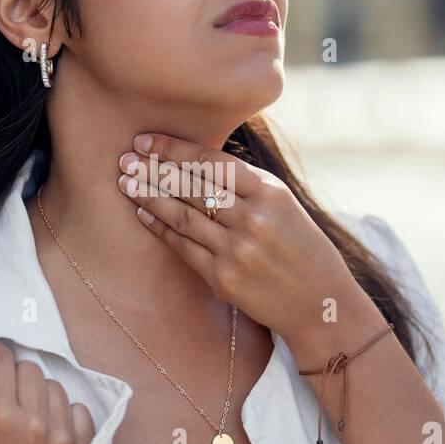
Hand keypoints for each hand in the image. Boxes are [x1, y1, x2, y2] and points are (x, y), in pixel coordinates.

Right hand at [0, 341, 95, 443]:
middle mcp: (35, 422)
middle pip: (28, 368)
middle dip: (11, 376)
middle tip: (0, 397)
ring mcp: (64, 437)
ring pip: (54, 387)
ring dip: (38, 394)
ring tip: (24, 418)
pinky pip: (79, 410)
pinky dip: (64, 414)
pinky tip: (48, 431)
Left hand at [117, 132, 360, 339]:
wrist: (321, 303)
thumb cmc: (301, 248)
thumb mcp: (284, 206)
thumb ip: (247, 185)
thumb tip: (197, 160)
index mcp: (271, 192)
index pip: (212, 162)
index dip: (173, 150)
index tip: (145, 141)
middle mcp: (254, 218)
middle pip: (192, 186)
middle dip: (153, 170)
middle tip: (124, 159)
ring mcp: (238, 249)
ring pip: (182, 215)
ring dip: (149, 197)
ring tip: (125, 183)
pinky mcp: (225, 278)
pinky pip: (184, 248)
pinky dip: (160, 229)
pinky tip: (142, 215)